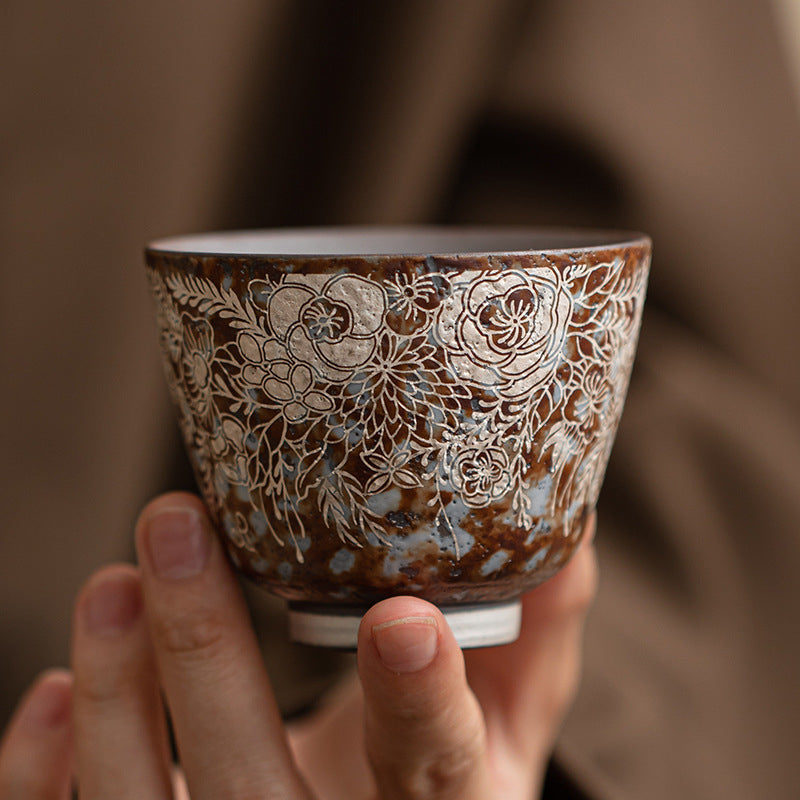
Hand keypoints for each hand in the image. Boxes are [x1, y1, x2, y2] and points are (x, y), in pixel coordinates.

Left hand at [0, 493, 596, 798]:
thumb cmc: (437, 786)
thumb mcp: (503, 729)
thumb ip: (532, 641)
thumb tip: (570, 534)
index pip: (430, 765)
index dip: (417, 697)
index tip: (398, 616)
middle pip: (255, 788)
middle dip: (207, 653)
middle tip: (177, 521)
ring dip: (116, 693)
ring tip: (114, 579)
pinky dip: (47, 771)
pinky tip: (53, 687)